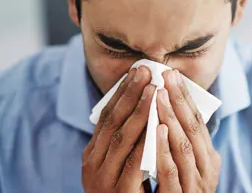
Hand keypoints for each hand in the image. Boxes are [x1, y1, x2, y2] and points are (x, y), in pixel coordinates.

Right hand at [82, 66, 155, 192]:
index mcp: (93, 154)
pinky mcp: (118, 192)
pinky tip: (159, 126)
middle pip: (113, 121)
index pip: (107, 116)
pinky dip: (146, 143)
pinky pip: (133, 163)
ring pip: (122, 138)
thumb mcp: (120, 165)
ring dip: (139, 112)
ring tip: (154, 90)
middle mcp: (93, 164)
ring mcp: (103, 179)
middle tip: (146, 71)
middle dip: (130, 95)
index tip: (138, 71)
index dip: (122, 92)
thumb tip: (146, 108)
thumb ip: (127, 142)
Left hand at [155, 70, 221, 191]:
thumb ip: (180, 143)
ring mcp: (195, 185)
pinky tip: (156, 131)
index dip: (185, 98)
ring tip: (158, 96)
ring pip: (184, 147)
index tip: (171, 74)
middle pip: (193, 129)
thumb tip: (167, 110)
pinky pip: (172, 171)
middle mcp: (206, 170)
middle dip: (179, 101)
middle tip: (165, 76)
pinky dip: (164, 149)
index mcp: (208, 159)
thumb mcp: (184, 166)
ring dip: (170, 119)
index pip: (198, 122)